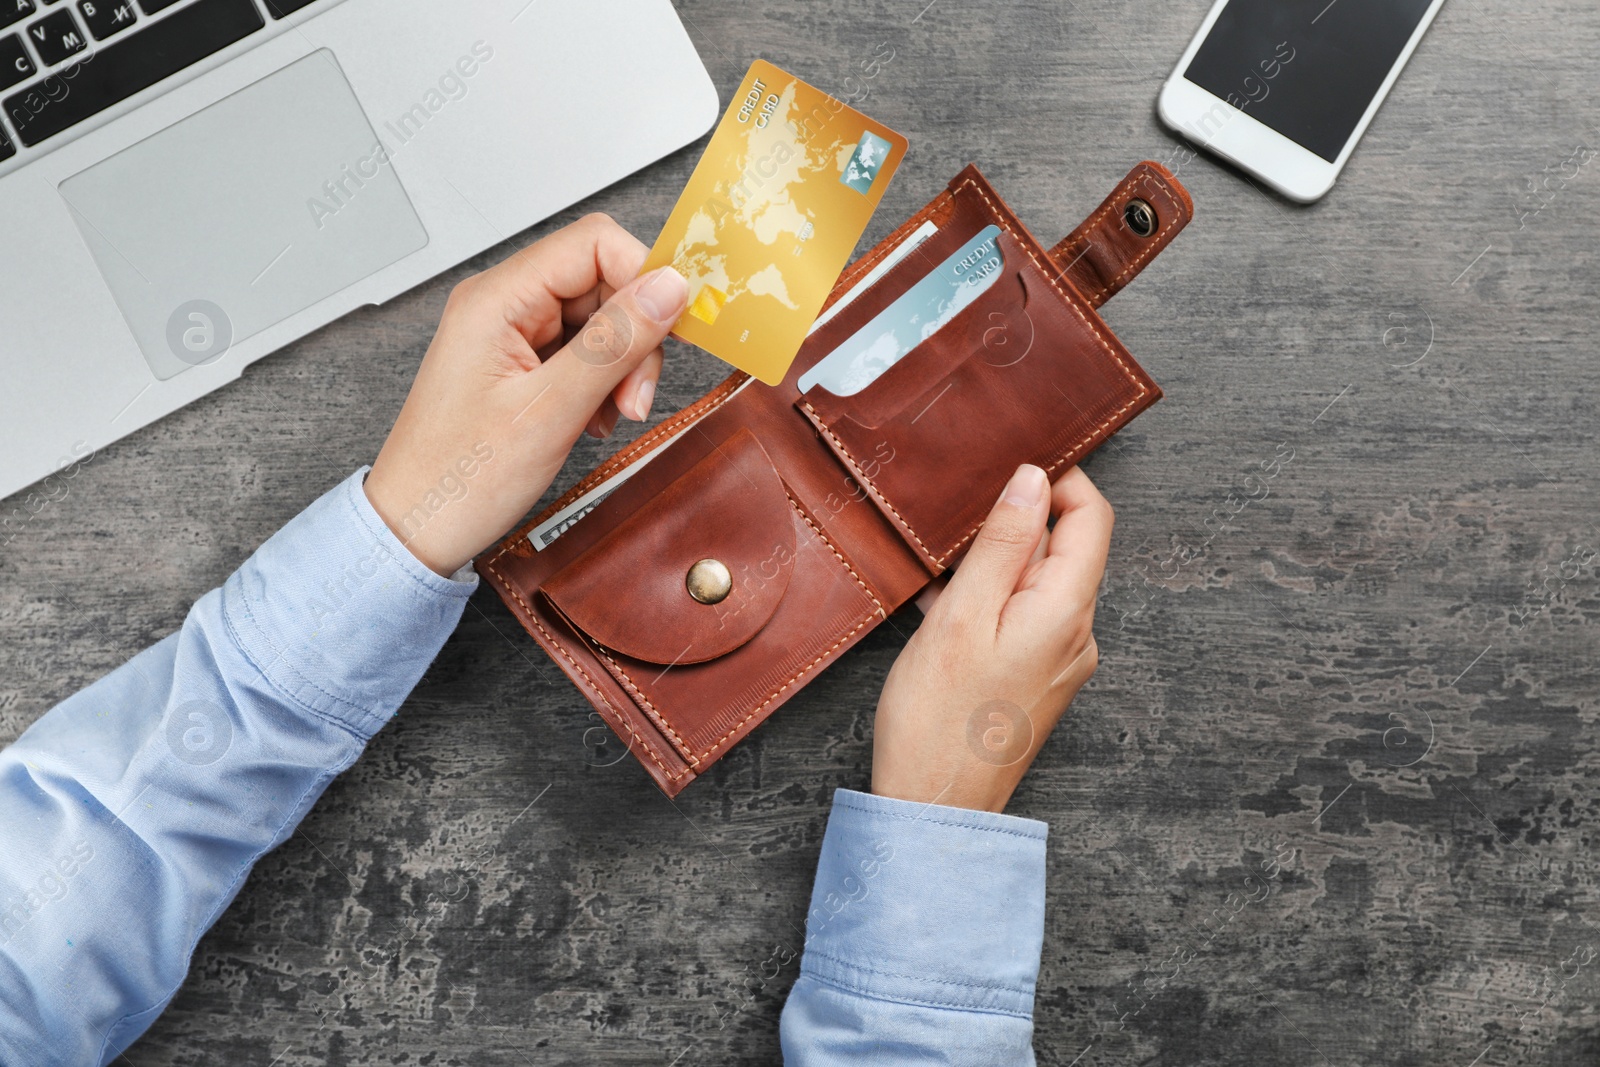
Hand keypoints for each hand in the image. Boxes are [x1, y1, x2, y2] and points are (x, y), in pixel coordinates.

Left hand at [364, 214, 688, 575]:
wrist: (416, 530)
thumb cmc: (458, 480)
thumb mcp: (551, 411)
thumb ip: (614, 343)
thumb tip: (668, 289)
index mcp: (496, 299)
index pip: (593, 244)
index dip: (643, 277)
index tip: (674, 324)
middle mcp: (501, 305)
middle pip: (602, 282)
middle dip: (635, 336)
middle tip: (636, 396)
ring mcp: (509, 334)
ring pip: (599, 320)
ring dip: (621, 366)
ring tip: (614, 414)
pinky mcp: (518, 363)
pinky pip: (582, 352)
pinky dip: (603, 382)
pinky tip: (596, 419)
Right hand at [872, 464, 1112, 812]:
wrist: (936, 809)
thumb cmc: (939, 718)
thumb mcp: (962, 614)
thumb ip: (1002, 542)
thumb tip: (1032, 477)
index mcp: (1067, 610)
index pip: (1092, 516)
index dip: (1059, 479)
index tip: (1009, 466)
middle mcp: (1078, 634)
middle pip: (1064, 548)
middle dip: (1014, 525)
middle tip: (956, 526)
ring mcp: (1061, 660)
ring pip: (1038, 583)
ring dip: (993, 566)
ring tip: (939, 577)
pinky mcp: (1037, 679)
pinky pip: (1022, 617)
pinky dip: (987, 601)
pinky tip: (940, 611)